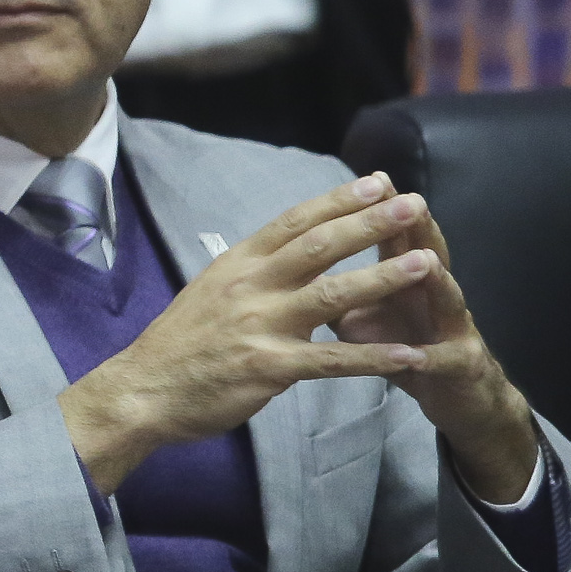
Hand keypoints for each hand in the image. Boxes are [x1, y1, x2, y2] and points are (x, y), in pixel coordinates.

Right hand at [59, 174, 430, 495]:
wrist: (143, 389)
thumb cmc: (182, 343)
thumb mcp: (212, 290)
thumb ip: (254, 272)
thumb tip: (290, 250)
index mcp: (238, 263)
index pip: (295, 221)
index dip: (339, 200)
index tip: (377, 181)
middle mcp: (250, 286)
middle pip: (319, 246)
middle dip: (371, 224)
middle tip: (413, 204)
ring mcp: (259, 326)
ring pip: (332, 296)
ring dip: (382, 278)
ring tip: (427, 264)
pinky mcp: (268, 368)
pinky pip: (331, 361)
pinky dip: (372, 358)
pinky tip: (408, 354)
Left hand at [331, 196, 539, 502]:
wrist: (456, 399)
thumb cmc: (403, 350)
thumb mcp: (361, 318)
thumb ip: (333, 289)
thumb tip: (294, 266)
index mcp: (406, 279)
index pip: (396, 238)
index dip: (384, 211)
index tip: (371, 178)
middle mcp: (434, 295)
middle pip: (426, 254)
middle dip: (417, 229)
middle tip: (409, 200)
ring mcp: (454, 329)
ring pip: (448, 300)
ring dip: (437, 281)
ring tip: (425, 263)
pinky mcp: (462, 367)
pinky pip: (444, 361)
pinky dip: (431, 358)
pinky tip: (418, 355)